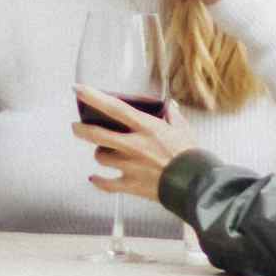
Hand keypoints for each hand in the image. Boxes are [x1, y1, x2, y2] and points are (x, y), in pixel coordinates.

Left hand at [73, 84, 188, 204]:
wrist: (198, 184)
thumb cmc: (191, 156)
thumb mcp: (184, 130)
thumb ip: (173, 116)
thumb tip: (170, 105)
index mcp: (146, 128)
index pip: (114, 108)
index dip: (93, 98)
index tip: (78, 90)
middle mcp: (133, 145)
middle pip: (97, 134)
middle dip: (81, 129)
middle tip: (76, 126)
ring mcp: (130, 166)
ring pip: (101, 157)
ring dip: (100, 154)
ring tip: (103, 152)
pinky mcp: (131, 185)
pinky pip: (107, 184)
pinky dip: (98, 182)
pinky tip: (94, 178)